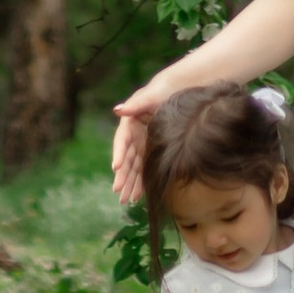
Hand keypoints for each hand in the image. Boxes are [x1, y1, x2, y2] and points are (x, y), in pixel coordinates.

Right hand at [109, 85, 170, 205]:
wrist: (177, 93)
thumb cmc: (162, 92)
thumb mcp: (151, 96)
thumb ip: (136, 104)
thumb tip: (117, 109)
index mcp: (129, 123)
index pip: (121, 140)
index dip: (118, 153)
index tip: (115, 167)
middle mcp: (133, 137)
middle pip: (125, 159)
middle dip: (121, 176)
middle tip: (118, 191)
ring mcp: (141, 146)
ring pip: (133, 168)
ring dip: (128, 184)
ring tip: (125, 200)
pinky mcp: (150, 152)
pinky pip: (143, 170)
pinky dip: (140, 183)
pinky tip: (138, 196)